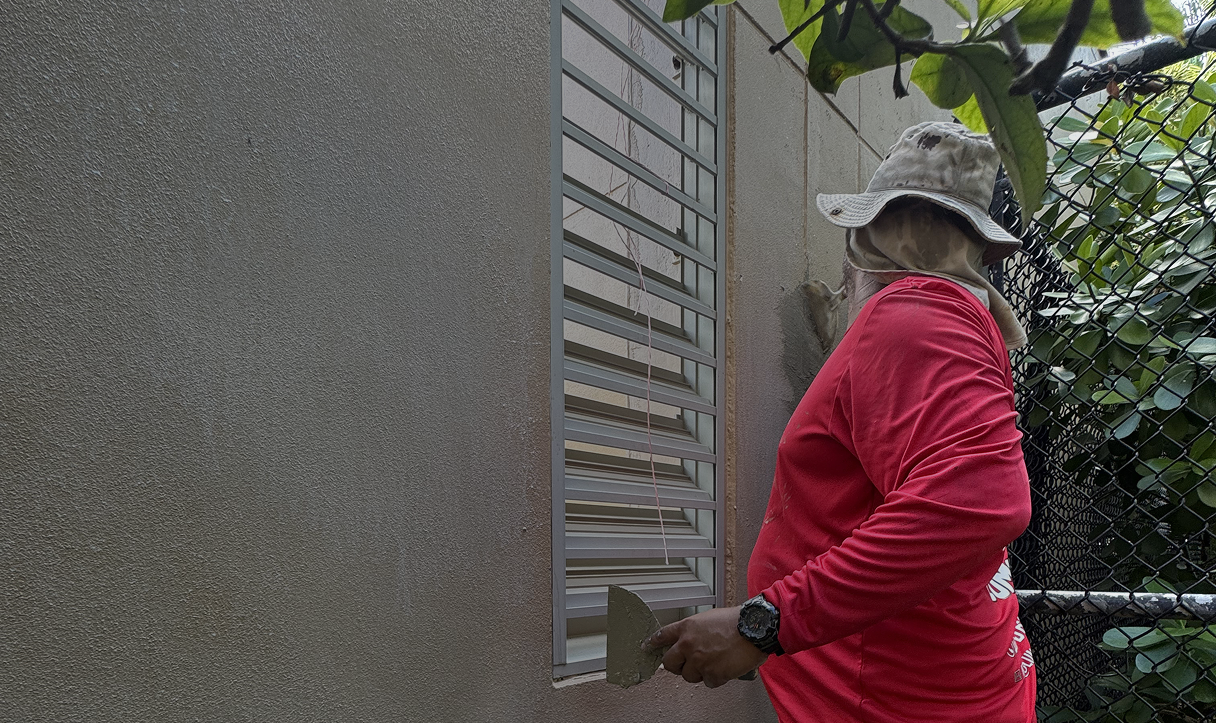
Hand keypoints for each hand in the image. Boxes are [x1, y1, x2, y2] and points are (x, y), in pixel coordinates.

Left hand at [643, 606, 767, 688]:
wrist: (754, 629)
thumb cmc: (736, 621)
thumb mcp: (709, 618)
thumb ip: (695, 631)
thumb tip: (691, 642)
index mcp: (687, 628)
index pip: (662, 636)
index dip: (652, 643)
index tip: (647, 648)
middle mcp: (689, 644)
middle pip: (669, 663)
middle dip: (676, 666)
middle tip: (686, 665)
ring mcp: (699, 661)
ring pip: (689, 676)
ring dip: (699, 672)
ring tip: (714, 662)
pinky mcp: (712, 674)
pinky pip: (708, 683)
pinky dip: (716, 678)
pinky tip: (724, 668)